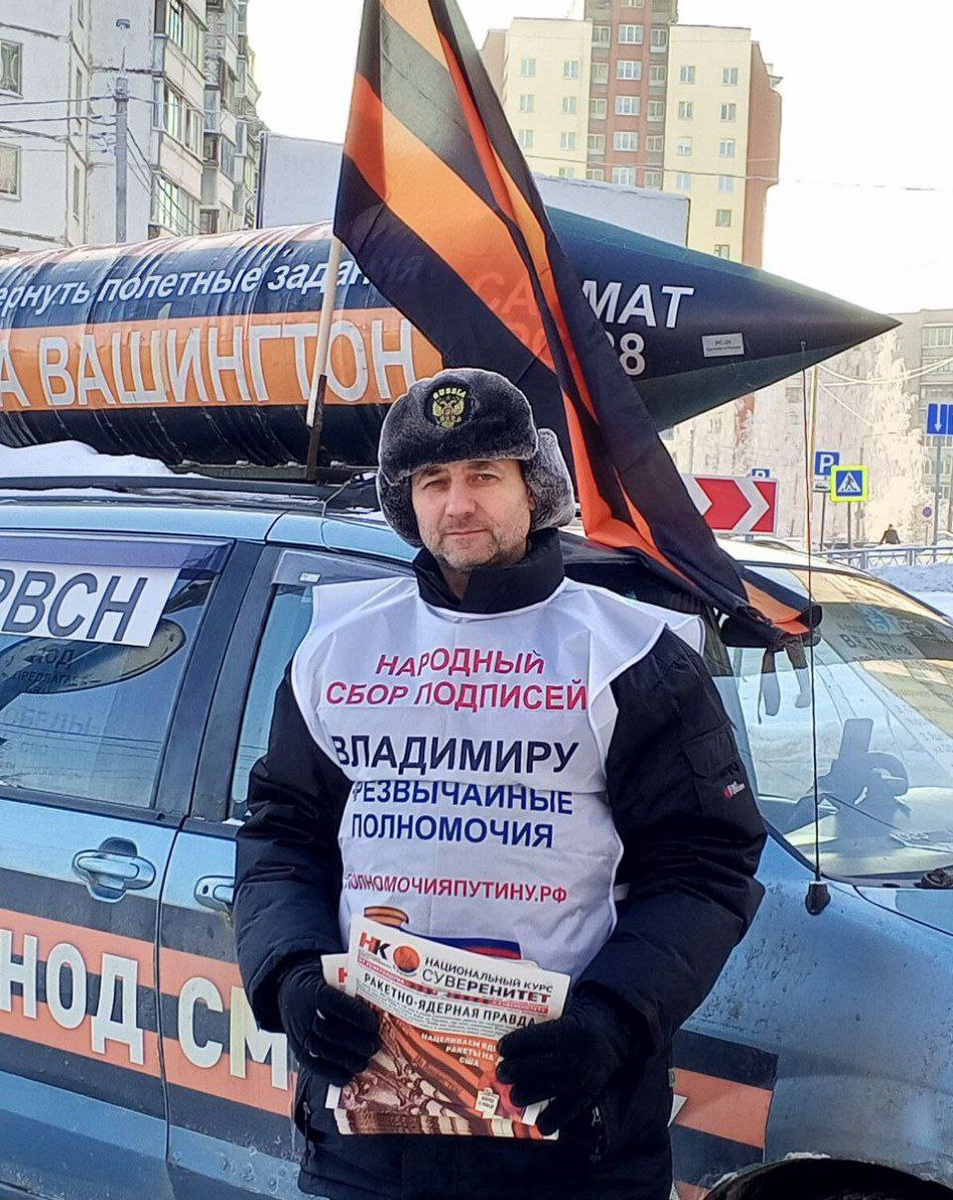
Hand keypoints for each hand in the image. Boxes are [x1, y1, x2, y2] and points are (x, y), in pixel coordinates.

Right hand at [277, 959, 381, 1085]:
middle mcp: (305, 1016)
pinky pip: (316, 1067)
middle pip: (334, 1032)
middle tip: (375, 1044)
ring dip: (350, 1059)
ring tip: (366, 1059)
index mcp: (315, 993)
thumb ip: (350, 983)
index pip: (338, 1005)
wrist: (289, 993)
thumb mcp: (331, 974)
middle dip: (358, 1042)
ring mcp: (300, 1036)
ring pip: (326, 1052)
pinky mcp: (299, 1053)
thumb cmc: (318, 984)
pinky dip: (334, 1074)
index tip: (374, 1023)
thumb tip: (381, 991)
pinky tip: (350, 1073)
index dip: (358, 1016)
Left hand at [496, 989, 640, 1135]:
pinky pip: (570, 1108)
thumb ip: (545, 1028)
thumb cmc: (582, 1020)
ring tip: (513, 1097)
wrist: (617, 1029)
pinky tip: (540, 1124)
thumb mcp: (565, 1013)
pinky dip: (555, 1119)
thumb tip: (514, 1044)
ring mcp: (583, 1075)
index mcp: (568, 1029)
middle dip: (514, 1070)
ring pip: (549, 1089)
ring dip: (528, 1094)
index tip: (501, 1049)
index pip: (532, 1039)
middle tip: (502, 1073)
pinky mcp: (591, 1091)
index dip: (513, 1044)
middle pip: (537, 1065)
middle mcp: (575, 1054)